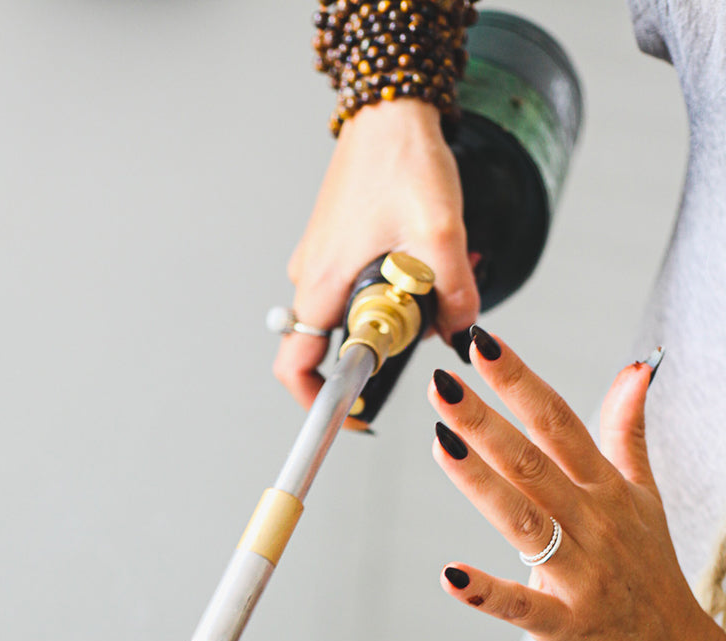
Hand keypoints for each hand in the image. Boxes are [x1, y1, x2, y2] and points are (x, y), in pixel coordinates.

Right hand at [274, 99, 479, 413]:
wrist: (391, 104)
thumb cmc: (402, 160)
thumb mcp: (442, 234)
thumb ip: (454, 295)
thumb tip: (462, 336)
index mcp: (322, 285)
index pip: (296, 366)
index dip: (318, 404)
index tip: (350, 418)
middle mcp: (311, 278)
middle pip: (331, 345)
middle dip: (378, 349)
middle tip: (419, 325)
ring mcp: (321, 260)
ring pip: (349, 315)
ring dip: (389, 314)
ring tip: (426, 280)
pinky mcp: (336, 243)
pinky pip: (356, 286)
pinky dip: (387, 288)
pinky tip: (419, 260)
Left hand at [427, 332, 724, 640]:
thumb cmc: (650, 573)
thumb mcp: (646, 497)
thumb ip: (628, 433)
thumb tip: (636, 369)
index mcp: (606, 489)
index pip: (559, 423)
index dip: (520, 383)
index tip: (481, 345)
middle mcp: (594, 524)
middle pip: (534, 464)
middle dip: (486, 422)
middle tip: (441, 384)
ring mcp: (582, 575)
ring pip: (525, 522)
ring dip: (482, 484)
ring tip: (442, 445)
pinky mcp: (568, 624)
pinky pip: (524, 606)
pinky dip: (487, 591)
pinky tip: (450, 574)